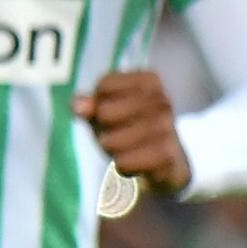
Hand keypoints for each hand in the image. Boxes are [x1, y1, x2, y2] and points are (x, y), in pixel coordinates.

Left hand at [75, 70, 191, 201]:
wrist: (166, 164)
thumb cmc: (129, 129)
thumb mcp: (104, 111)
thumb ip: (87, 104)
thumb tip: (78, 107)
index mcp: (149, 81)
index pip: (104, 85)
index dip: (97, 103)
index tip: (112, 110)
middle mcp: (162, 101)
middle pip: (105, 113)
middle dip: (102, 128)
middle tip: (116, 133)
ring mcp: (167, 128)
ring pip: (112, 141)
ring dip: (111, 149)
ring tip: (125, 148)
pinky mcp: (166, 156)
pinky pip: (124, 162)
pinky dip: (122, 166)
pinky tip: (134, 164)